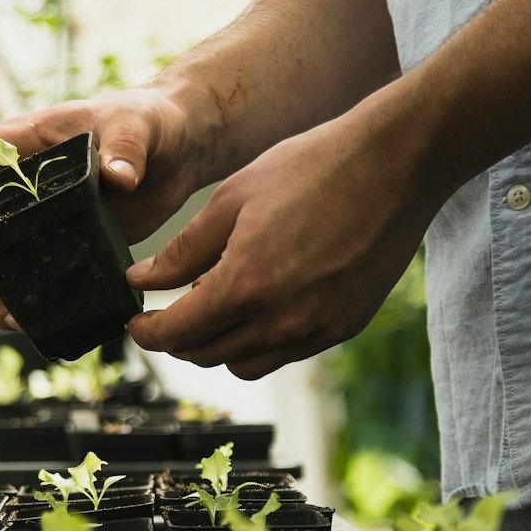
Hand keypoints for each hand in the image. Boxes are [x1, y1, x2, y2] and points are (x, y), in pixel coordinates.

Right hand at [0, 86, 204, 330]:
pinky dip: (18, 306)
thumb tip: (120, 178)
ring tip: (13, 315)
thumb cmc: (147, 122)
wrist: (177, 152)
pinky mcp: (53, 252)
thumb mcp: (136, 125)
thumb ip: (126, 146)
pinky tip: (34, 322)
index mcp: (14, 148)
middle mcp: (10, 189)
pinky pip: (19, 284)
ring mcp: (28, 225)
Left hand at [125, 95, 436, 379]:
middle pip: (206, 356)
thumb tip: (140, 279)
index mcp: (245, 285)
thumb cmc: (313, 168)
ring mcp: (315, 331)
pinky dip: (260, 339)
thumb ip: (182, 250)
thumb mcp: (232, 198)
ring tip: (218, 304)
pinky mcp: (342, 329)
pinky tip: (261, 302)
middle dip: (178, 339)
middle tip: (168, 313)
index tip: (136, 321)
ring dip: (219, 344)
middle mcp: (280, 321)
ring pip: (244, 364)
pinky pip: (285, 353)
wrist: (395, 166)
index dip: (146, 332)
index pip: (176, 334)